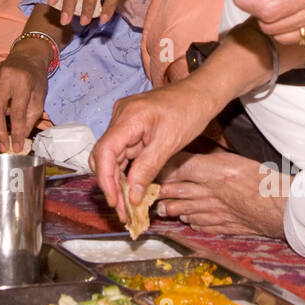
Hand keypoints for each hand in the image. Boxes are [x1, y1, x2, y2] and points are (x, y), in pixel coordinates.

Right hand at [0, 40, 51, 151]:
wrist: (26, 57)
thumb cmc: (35, 79)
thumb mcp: (40, 98)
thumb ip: (30, 118)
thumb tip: (20, 139)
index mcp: (22, 81)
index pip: (17, 112)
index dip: (17, 132)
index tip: (17, 147)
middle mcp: (4, 76)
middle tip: (4, 146)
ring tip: (0, 138)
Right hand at [91, 77, 226, 226]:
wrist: (200, 92)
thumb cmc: (189, 110)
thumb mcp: (170, 143)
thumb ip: (147, 169)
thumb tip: (131, 196)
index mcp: (128, 117)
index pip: (105, 152)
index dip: (106, 180)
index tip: (115, 202)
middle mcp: (120, 117)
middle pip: (104, 156)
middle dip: (111, 186)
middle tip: (123, 211)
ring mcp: (124, 122)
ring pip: (112, 157)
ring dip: (118, 181)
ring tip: (127, 206)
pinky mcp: (131, 127)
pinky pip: (123, 152)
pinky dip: (126, 171)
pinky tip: (132, 188)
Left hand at [155, 150, 286, 236]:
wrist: (280, 206)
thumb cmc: (260, 179)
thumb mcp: (234, 160)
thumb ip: (210, 161)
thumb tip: (189, 163)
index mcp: (211, 172)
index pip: (177, 168)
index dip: (162, 168)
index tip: (153, 167)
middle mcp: (207, 192)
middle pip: (173, 191)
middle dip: (159, 191)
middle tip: (147, 189)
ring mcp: (212, 212)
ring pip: (180, 210)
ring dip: (168, 208)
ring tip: (160, 207)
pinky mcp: (219, 226)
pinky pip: (196, 224)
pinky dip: (189, 220)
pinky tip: (186, 218)